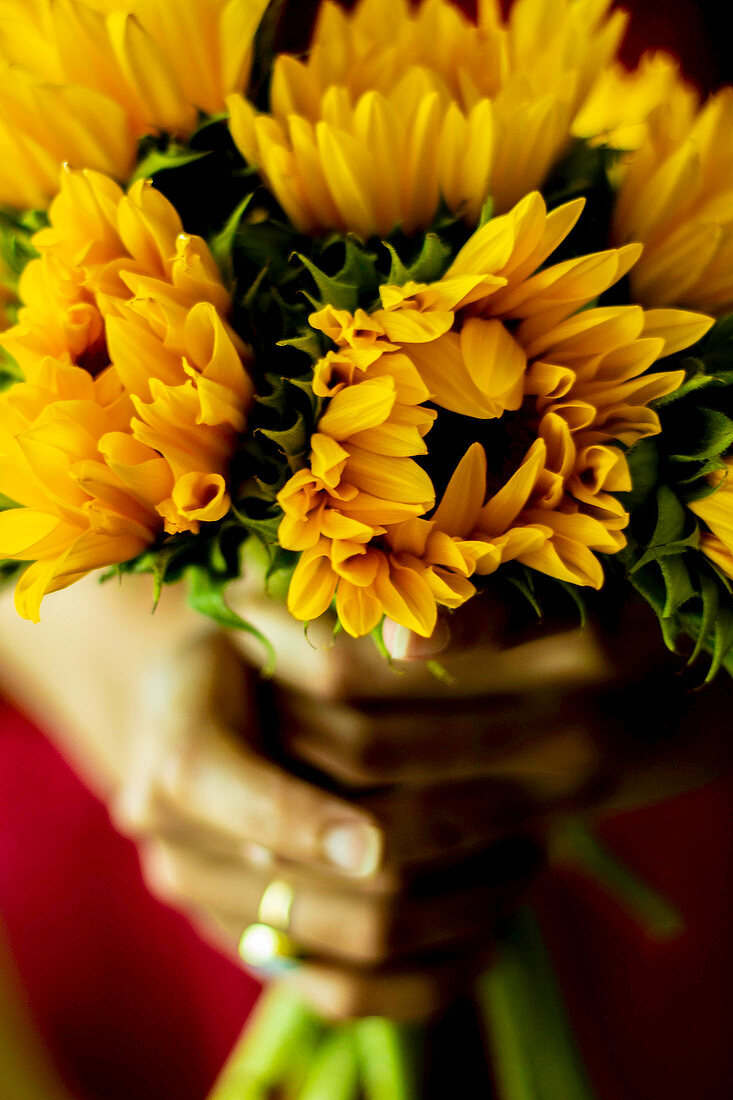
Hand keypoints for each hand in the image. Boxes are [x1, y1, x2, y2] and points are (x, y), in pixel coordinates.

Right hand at [116, 631, 545, 1018]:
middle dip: (423, 868)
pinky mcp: (261, 952)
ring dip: (448, 919)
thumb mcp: (276, 617)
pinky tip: (487, 940)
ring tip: (524, 868)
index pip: (245, 806)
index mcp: (179, 757)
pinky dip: (425, 979)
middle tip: (525, 829)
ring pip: (345, 952)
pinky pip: (348, 997)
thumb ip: (331, 639)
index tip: (389, 831)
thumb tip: (416, 648)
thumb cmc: (260, 648)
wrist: (210, 713)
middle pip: (308, 894)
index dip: (313, 821)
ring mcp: (221, 912)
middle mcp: (182, 850)